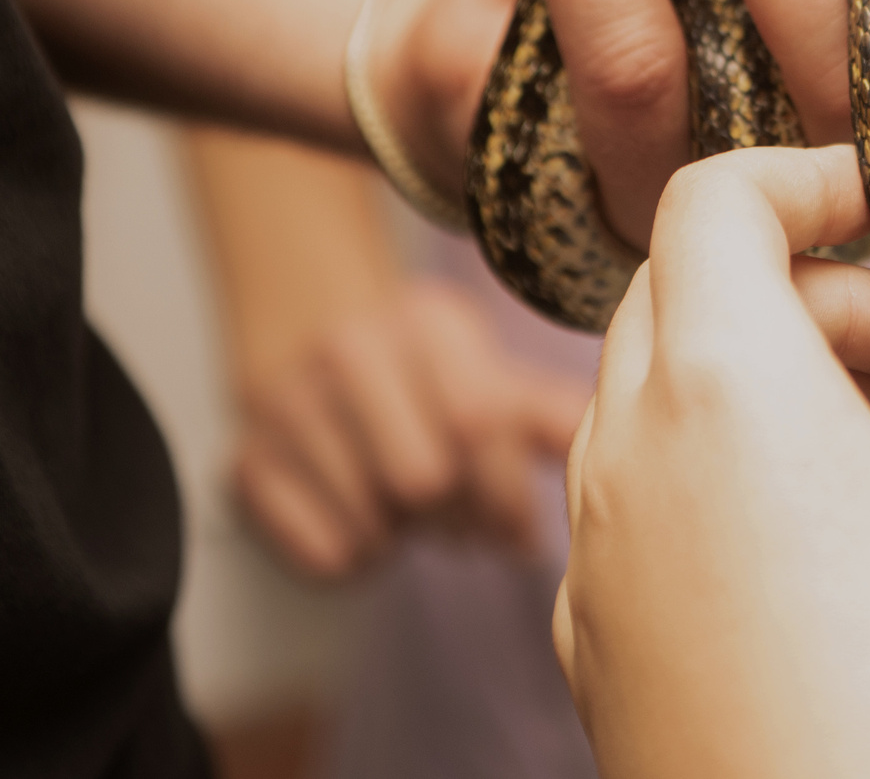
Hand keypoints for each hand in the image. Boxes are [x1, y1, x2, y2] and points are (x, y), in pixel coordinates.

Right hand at [229, 276, 589, 578]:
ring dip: (408, 536)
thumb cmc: (418, 358)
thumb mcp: (482, 361)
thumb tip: (627, 438)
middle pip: (424, 479)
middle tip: (465, 523)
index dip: (508, 493)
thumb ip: (544, 408)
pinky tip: (366, 519)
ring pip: (373, 521)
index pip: (477, 421)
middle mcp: (348, 353)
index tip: (522, 533)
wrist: (303, 315)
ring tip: (414, 510)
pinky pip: (321, 550)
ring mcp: (286, 406)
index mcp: (425, 323)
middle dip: (459, 519)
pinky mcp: (242, 462)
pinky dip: (355, 554)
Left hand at [555, 146, 869, 778]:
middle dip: (803, 284)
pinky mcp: (596, 636)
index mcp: (722, 383)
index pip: (711, 194)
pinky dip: (715, 469)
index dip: (806, 173)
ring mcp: (596, 549)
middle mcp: (626, 449)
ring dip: (759, 376)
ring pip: (653, 390)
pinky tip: (821, 548)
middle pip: (682, 285)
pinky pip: (638, 496)